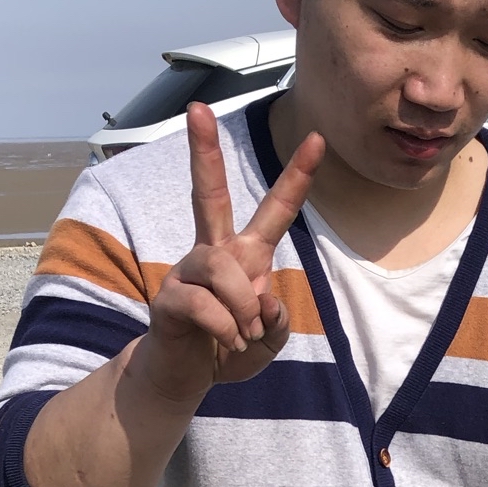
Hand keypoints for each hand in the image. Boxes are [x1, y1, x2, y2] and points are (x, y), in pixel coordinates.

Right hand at [138, 101, 324, 399]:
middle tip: (196, 108)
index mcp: (245, 256)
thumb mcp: (268, 342)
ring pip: (221, 268)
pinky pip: (203, 303)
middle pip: (208, 195)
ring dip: (241, 306)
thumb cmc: (226, 351)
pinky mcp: (169, 297)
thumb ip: (277, 322)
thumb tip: (266, 298)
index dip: (297, 176)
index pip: (274, 210)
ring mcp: (187, 271)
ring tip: (244, 334)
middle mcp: (214, 253)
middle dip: (202, 152)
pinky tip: (226, 342)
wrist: (184, 378)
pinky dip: (225, 328)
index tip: (318, 138)